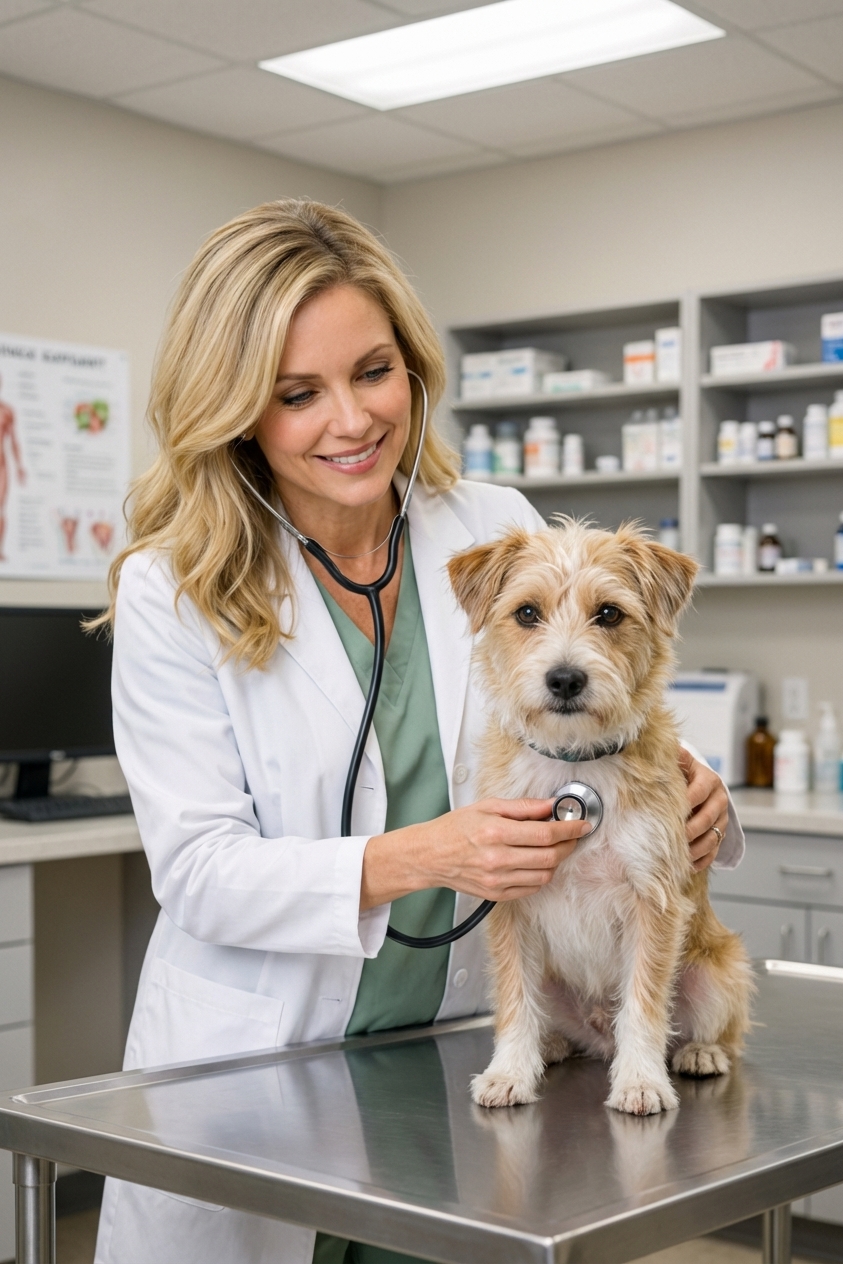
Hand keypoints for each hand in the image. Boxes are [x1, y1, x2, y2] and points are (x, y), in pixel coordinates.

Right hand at [361, 798, 589, 910]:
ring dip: (556, 860)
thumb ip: (522, 807)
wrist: (430, 856)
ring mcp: (498, 880)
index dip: (569, 829)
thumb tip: (550, 805)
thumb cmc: (455, 828)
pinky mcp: (497, 894)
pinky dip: (541, 874)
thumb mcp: (487, 806)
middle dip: (568, 845)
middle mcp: (498, 859)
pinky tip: (537, 862)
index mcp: (496, 832)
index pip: (545, 834)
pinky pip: (531, 888)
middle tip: (572, 835)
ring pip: (544, 874)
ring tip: (553, 847)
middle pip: (549, 856)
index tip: (581, 824)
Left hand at [678, 747, 728, 871]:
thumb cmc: (683, 773)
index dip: (685, 803)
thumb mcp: (680, 761)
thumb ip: (673, 756)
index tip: (669, 813)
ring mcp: (722, 819)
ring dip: (696, 849)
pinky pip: (714, 852)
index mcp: (709, 780)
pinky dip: (702, 860)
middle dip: (690, 830)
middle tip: (673, 838)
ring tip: (679, 855)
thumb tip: (659, 749)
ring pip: (712, 838)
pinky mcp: (721, 835)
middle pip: (707, 819)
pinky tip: (687, 865)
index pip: (698, 792)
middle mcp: (719, 800)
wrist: (698, 783)